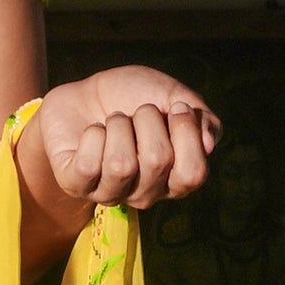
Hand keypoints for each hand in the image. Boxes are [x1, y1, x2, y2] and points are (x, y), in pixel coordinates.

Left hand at [36, 65, 218, 209]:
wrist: (85, 91)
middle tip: (136, 112)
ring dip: (118, 126)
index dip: (186, 133)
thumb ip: (201, 118)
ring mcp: (109, 193)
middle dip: (147, 120)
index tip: (176, 107)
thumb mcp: (174, 96)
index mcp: (174, 179)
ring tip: (113, 120)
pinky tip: (92, 130)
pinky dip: (91, 134)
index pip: (193, 174)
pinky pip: (88, 165)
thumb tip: (209, 144)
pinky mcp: (75, 185)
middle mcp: (144, 194)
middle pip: (157, 161)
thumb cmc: (133, 97)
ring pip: (121, 165)